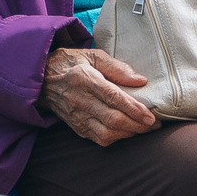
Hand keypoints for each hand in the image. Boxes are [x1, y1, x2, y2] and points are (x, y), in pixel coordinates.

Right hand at [39, 46, 158, 145]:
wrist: (42, 80)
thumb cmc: (72, 64)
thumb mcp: (93, 56)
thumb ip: (117, 67)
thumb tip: (140, 80)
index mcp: (85, 79)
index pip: (112, 97)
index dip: (133, 109)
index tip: (150, 115)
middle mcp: (80, 100)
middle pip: (112, 119)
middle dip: (137, 125)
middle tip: (154, 124)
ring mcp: (77, 117)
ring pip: (107, 133)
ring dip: (129, 133)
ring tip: (144, 128)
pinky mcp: (76, 128)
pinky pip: (99, 139)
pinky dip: (117, 138)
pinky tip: (127, 131)